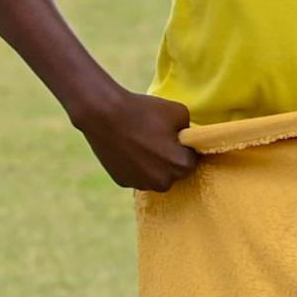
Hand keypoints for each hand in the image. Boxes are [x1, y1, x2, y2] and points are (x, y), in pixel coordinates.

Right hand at [70, 86, 197, 191]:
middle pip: (175, 172)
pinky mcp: (123, 182)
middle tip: (159, 139)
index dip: (185, 147)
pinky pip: (138, 176)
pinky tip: (130, 149)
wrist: (104, 115)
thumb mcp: (181, 112)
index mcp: (180, 165)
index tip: (175, 136)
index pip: (192, 160)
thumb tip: (188, 140)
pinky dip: (137, 167)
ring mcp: (141, 184)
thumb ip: (191, 131)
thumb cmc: (144, 111)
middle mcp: (162, 182)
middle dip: (171, 159)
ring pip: (156, 176)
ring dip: (154, 165)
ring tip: (143, 143)